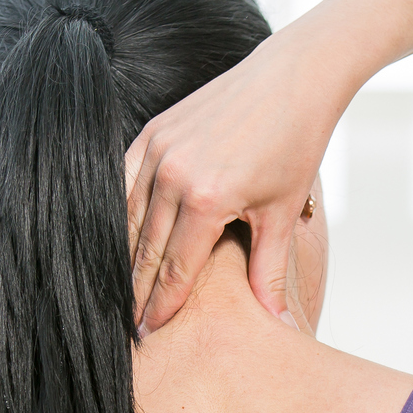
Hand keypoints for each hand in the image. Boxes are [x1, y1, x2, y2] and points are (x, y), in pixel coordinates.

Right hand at [124, 30, 353, 333]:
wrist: (293, 77)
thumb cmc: (295, 143)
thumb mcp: (283, 212)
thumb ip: (269, 270)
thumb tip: (278, 324)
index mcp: (207, 199)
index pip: (175, 269)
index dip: (161, 306)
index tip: (149, 335)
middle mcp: (173, 174)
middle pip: (144, 249)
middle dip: (135, 291)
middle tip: (128, 326)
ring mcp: (158, 149)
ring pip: (126, 217)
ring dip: (121, 255)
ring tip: (118, 288)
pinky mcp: (153, 131)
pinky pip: (123, 180)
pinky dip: (117, 210)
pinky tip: (117, 235)